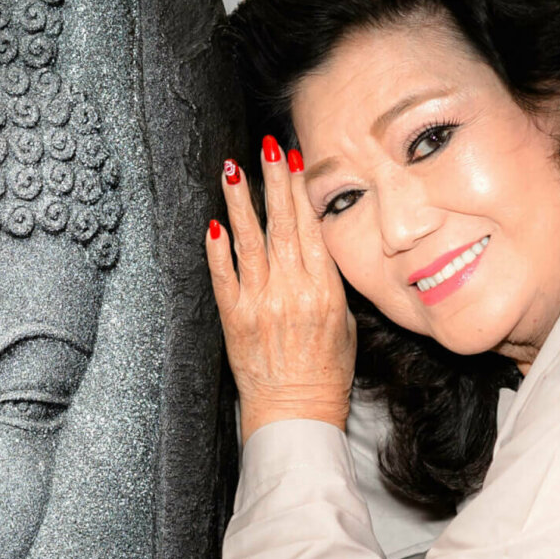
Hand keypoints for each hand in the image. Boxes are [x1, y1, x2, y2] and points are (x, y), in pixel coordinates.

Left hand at [206, 137, 356, 443]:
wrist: (295, 410)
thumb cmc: (326, 371)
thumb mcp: (346, 324)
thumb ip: (329, 282)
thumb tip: (314, 246)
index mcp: (324, 290)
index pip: (311, 228)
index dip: (302, 191)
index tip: (294, 161)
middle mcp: (292, 290)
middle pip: (282, 225)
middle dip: (274, 182)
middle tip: (267, 147)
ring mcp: (259, 303)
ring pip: (248, 242)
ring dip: (240, 203)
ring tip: (232, 170)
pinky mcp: (233, 317)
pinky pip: (222, 275)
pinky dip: (217, 248)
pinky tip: (213, 223)